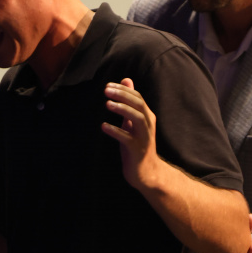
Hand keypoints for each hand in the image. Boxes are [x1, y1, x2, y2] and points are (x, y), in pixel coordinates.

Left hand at [100, 78, 163, 193]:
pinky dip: (115, 131)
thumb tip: (126, 81)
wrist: (146, 172)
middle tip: (106, 90)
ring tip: (107, 104)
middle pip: (138, 105)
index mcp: (147, 117)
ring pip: (137, 119)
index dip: (124, 90)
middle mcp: (148, 125)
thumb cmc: (137, 144)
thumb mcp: (133, 122)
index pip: (138, 98)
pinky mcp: (137, 150)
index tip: (109, 85)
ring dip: (122, 109)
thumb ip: (130, 103)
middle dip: (123, 95)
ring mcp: (143, 138)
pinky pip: (127, 138)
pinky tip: (103, 126)